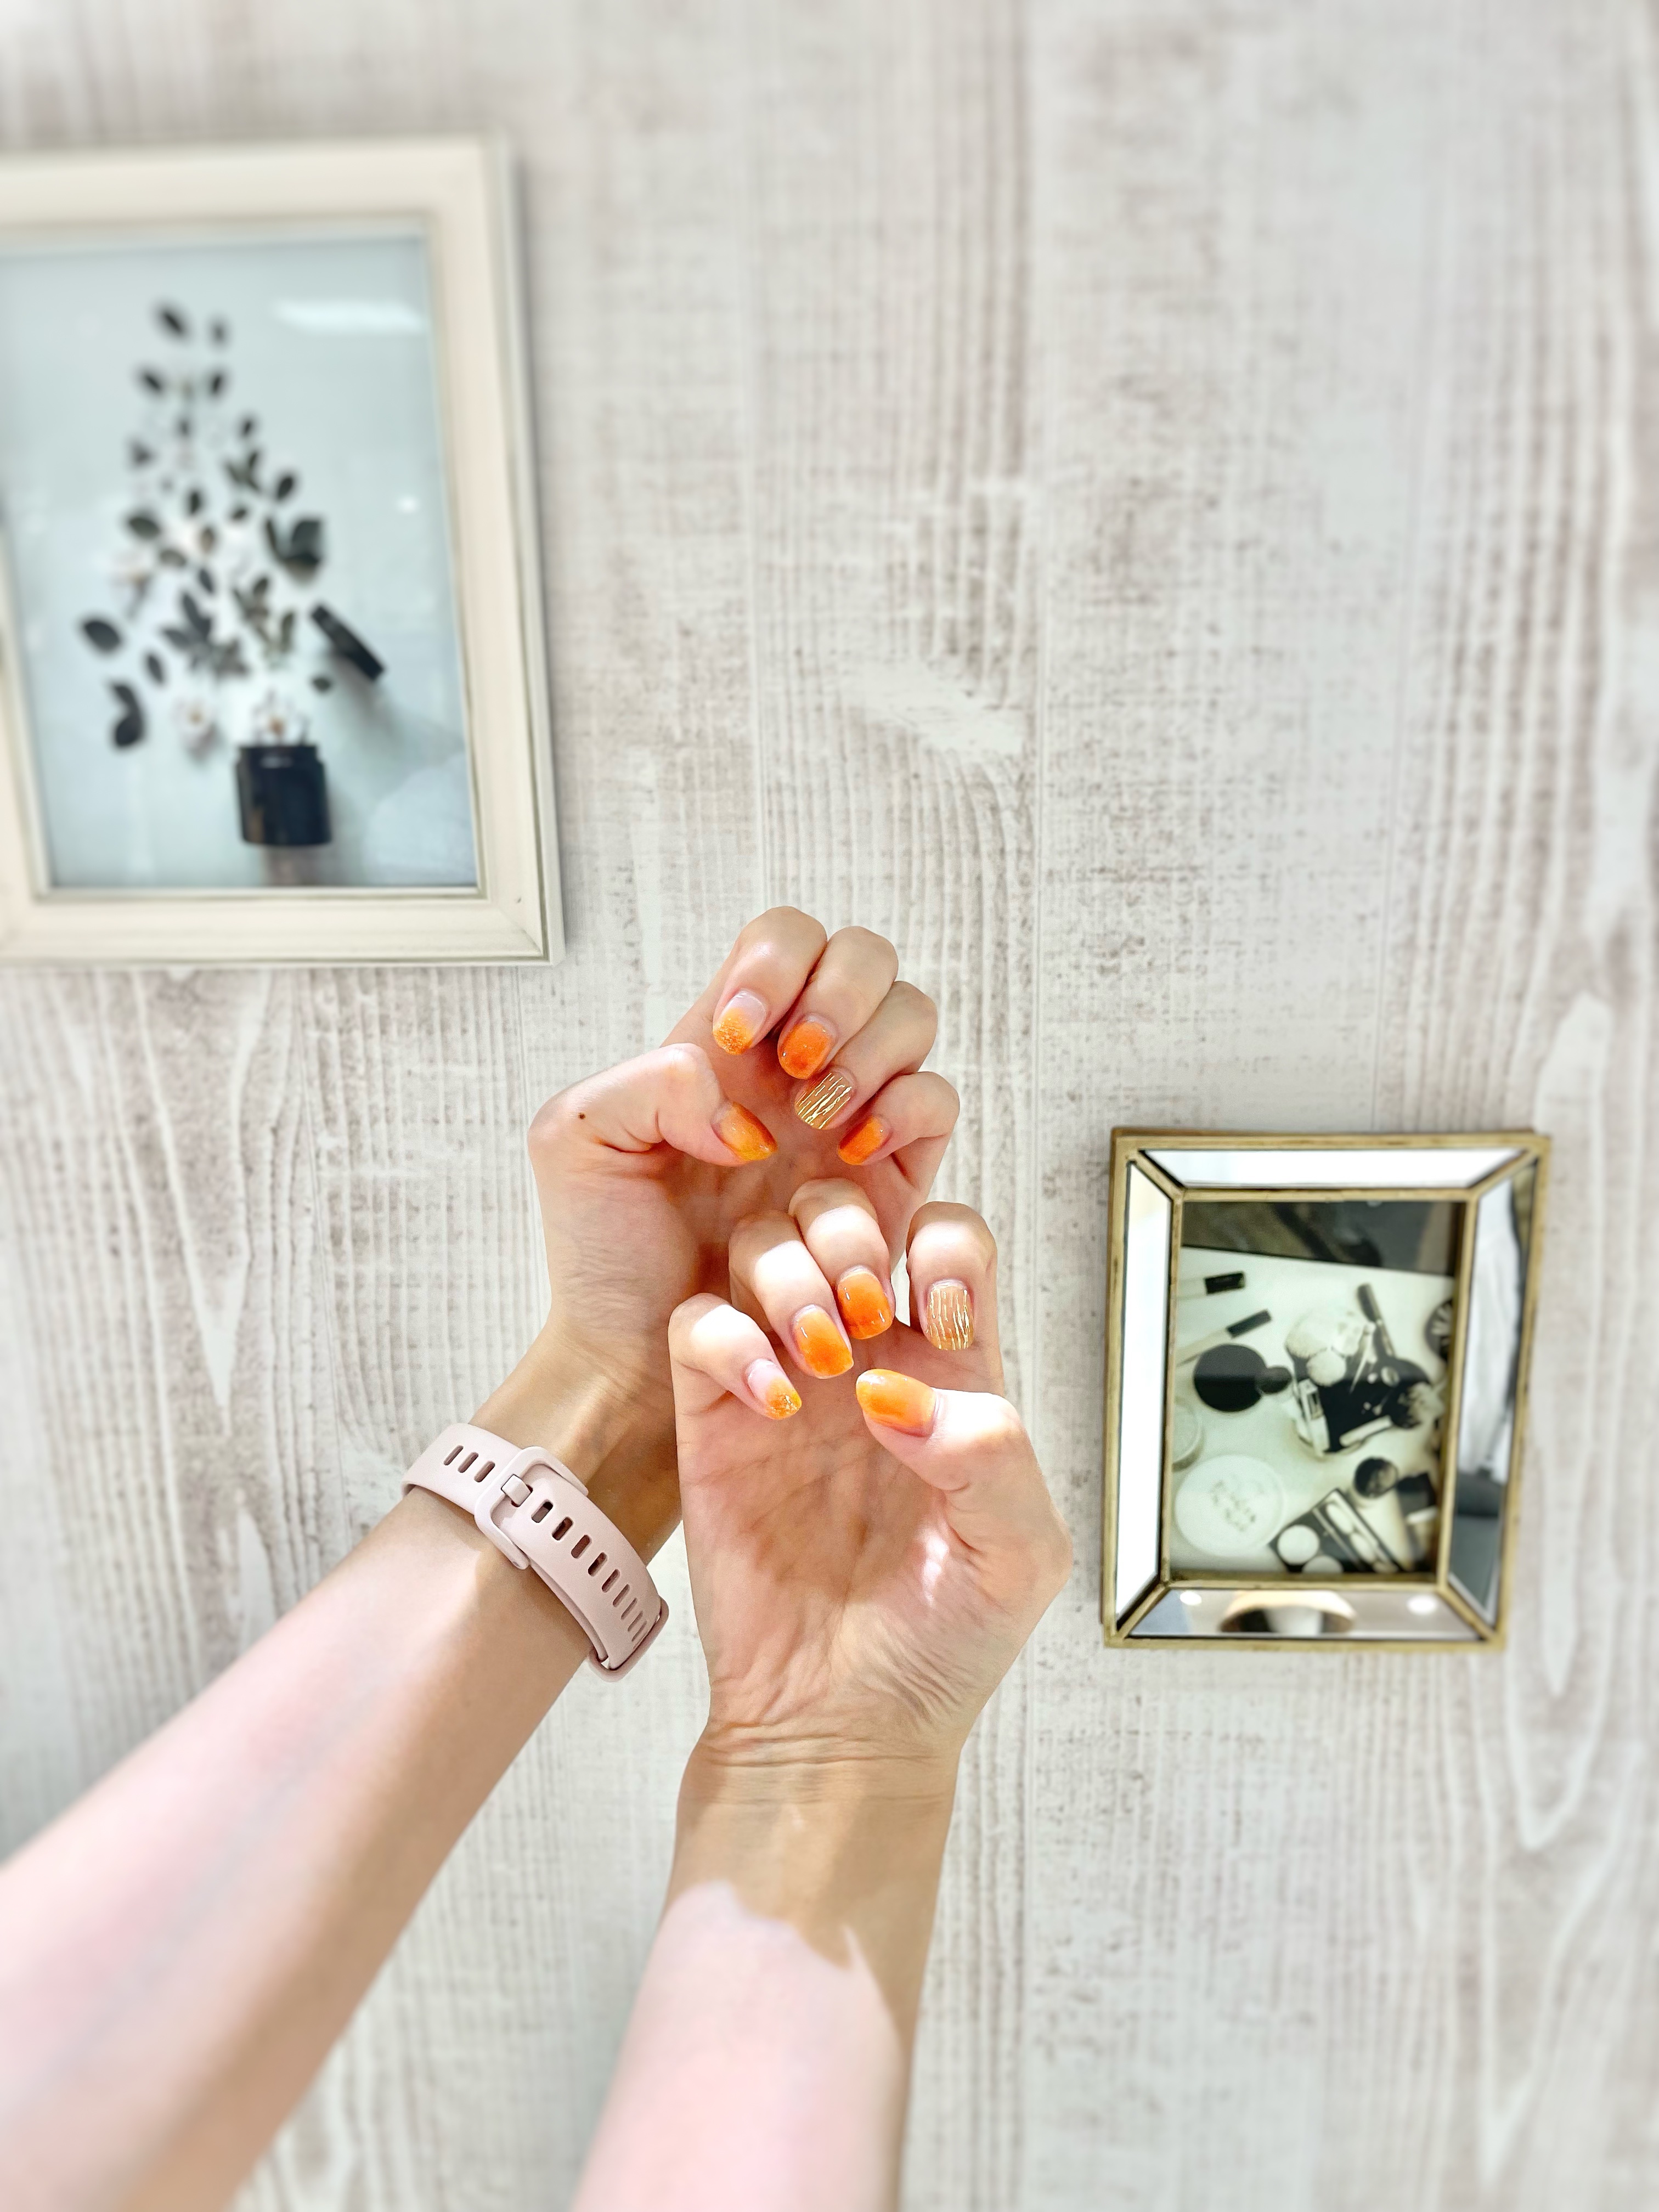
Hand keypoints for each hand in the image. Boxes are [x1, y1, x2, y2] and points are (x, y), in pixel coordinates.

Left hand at [476, 911, 957, 1544]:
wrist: (642, 1355)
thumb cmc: (604, 1249)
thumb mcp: (575, 1141)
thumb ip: (648, 1082)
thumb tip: (746, 1110)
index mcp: (728, 1039)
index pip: (785, 939)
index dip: (777, 962)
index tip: (738, 1034)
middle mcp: (798, 1065)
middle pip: (863, 957)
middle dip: (840, 995)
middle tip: (797, 1066)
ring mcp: (851, 1114)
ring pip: (912, 1018)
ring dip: (873, 1050)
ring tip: (819, 1120)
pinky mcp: (892, 1177)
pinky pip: (937, 1103)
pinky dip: (907, 1108)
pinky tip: (853, 1153)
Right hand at [666, 1185, 1071, 1782]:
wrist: (843, 1724)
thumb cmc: (943, 1642)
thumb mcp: (1018, 1554)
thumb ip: (993, 1455)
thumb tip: (898, 1393)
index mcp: (950, 1370)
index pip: (947, 1238)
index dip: (946, 1242)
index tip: (945, 1313)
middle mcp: (865, 1356)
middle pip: (845, 1213)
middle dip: (854, 1234)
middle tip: (868, 1313)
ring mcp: (785, 1381)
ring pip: (762, 1247)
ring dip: (789, 1273)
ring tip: (821, 1354)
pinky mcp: (715, 1421)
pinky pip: (698, 1326)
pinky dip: (727, 1337)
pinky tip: (772, 1401)